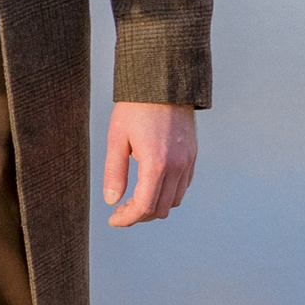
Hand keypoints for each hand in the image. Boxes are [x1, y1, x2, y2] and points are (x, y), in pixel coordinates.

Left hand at [103, 101, 197, 226]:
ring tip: (134, 197)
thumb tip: (111, 201)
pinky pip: (183, 186)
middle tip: (120, 209)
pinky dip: (168, 193)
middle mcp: (177, 167)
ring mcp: (188, 162)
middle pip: (160, 209)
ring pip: (174, 200)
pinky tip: (151, 184)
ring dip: (154, 205)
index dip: (128, 219)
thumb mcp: (116, 137)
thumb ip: (114, 172)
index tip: (114, 220)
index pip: (144, 206)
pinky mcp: (193, 157)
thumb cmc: (135, 108)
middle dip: (139, 215)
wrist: (163, 83)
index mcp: (156, 164)